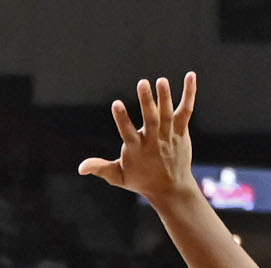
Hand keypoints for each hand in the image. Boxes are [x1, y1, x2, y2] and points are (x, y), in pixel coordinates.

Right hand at [79, 74, 197, 204]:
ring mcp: (169, 135)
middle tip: (142, 83)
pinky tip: (190, 75)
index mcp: (136, 150)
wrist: (171, 188)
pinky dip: (189, 93)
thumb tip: (80, 168)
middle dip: (147, 102)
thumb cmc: (142, 180)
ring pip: (168, 114)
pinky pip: (186, 110)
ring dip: (165, 97)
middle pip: (151, 119)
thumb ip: (101, 168)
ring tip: (161, 81)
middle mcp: (154, 141)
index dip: (122, 118)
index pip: (128, 132)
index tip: (116, 103)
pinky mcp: (181, 130)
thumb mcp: (119, 176)